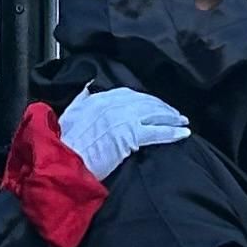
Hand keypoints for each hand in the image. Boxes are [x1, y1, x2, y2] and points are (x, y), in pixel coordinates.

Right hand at [56, 85, 192, 180]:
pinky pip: (156, 131)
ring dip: (171, 118)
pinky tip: (183, 134)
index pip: (130, 94)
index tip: (155, 104)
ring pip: (154, 114)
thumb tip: (89, 85)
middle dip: (163, 107)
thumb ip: (81, 98)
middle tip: (176, 114)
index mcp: (99, 98)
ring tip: (183, 122)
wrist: (63, 161)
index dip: (146, 100)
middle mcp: (113, 103)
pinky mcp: (130, 135)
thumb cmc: (64, 143)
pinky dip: (172, 132)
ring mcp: (123, 118)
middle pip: (146, 101)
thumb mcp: (69, 113)